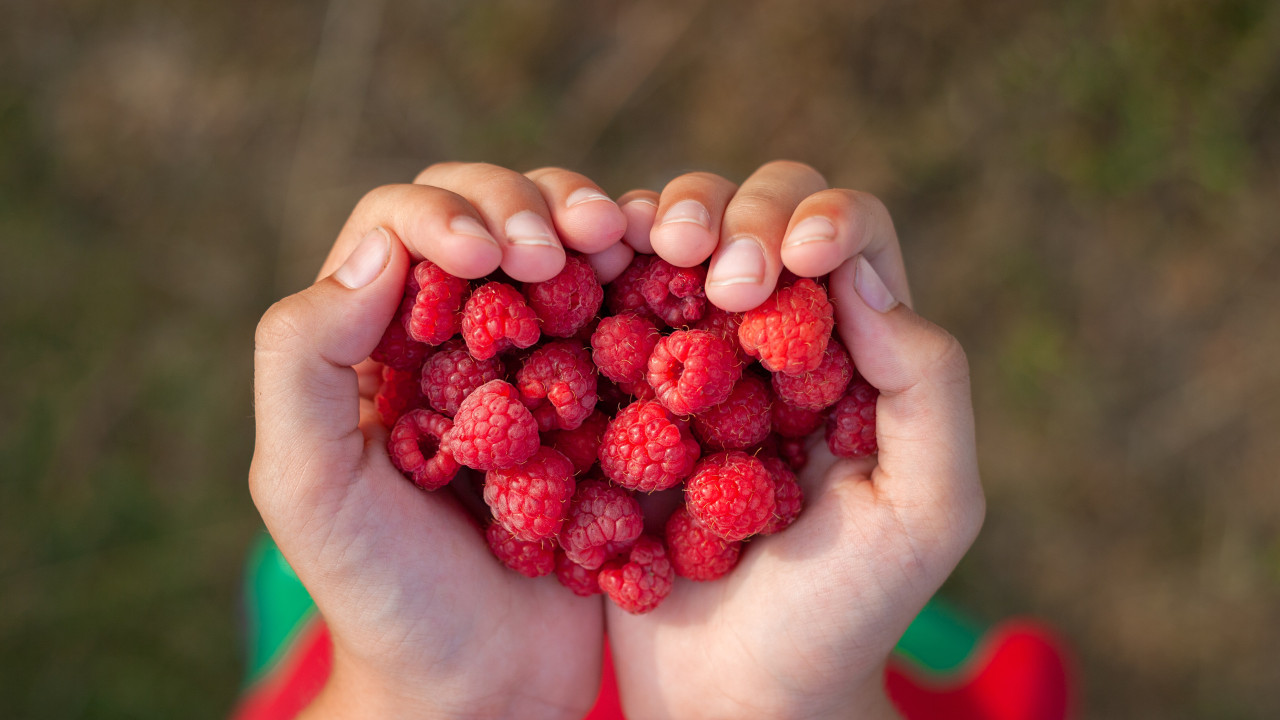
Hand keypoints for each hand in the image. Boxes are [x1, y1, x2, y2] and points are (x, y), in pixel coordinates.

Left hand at [249, 163, 625, 717]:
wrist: (484, 685)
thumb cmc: (384, 594)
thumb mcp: (307, 485)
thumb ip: (302, 362)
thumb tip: (379, 250)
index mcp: (373, 341)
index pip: (401, 225)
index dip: (447, 214)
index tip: (492, 258)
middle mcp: (456, 334)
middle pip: (490, 213)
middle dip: (532, 205)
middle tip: (577, 240)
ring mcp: (538, 362)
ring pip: (567, 248)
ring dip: (599, 226)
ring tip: (627, 244)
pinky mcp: (606, 398)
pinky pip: (631, 313)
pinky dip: (651, 282)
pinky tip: (671, 282)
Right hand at [604, 162, 985, 717]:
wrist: (733, 696)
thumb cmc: (842, 615)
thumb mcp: (926, 510)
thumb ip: (928, 389)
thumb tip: (863, 279)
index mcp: (854, 354)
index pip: (846, 234)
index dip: (818, 217)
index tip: (792, 261)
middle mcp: (769, 341)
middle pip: (754, 215)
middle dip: (732, 213)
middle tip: (719, 273)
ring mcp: (685, 363)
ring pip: (670, 246)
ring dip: (654, 225)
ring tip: (633, 246)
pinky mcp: (615, 398)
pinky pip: (597, 310)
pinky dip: (585, 276)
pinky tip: (573, 274)